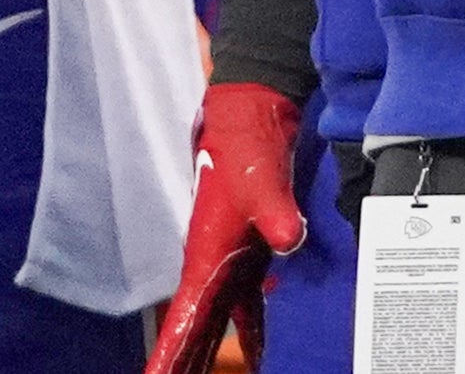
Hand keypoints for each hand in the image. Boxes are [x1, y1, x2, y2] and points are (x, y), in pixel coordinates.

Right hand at [146, 83, 306, 373]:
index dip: (172, 352)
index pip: (185, 316)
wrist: (252, 118)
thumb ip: (276, 212)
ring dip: (216, 349)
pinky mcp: (252, 247)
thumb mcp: (261, 181)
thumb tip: (290, 240)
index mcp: (204, 255)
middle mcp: (212, 262)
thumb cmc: (246, 148)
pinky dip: (252, 325)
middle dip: (188, 361)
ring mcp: (231, 256)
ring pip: (221, 317)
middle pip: (198, 327)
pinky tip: (261, 348)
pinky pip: (250, 298)